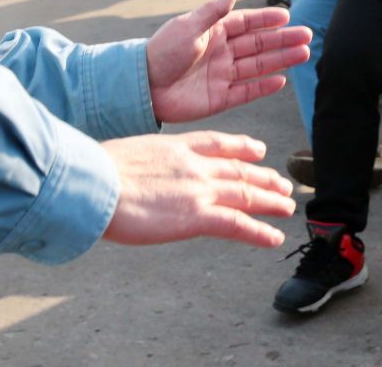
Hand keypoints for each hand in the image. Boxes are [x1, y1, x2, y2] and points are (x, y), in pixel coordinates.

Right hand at [102, 131, 294, 247]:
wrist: (94, 183)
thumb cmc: (94, 172)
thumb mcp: (123, 155)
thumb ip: (141, 164)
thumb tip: (129, 175)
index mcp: (174, 146)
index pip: (217, 143)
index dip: (242, 147)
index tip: (259, 150)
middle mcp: (193, 164)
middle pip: (238, 169)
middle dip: (263, 177)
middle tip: (282, 183)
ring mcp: (198, 189)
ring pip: (245, 193)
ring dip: (270, 201)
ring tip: (287, 207)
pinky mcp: (196, 216)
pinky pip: (237, 224)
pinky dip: (259, 231)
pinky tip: (274, 237)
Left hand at [145, 0, 311, 123]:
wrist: (142, 86)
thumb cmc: (161, 52)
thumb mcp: (187, 27)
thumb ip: (212, 13)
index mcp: (214, 33)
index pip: (247, 23)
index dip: (266, 20)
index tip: (287, 17)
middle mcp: (222, 53)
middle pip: (259, 45)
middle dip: (283, 40)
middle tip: (307, 35)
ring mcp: (222, 76)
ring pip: (259, 66)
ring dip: (281, 60)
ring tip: (304, 54)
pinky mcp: (220, 98)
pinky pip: (247, 91)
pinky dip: (264, 86)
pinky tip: (282, 80)